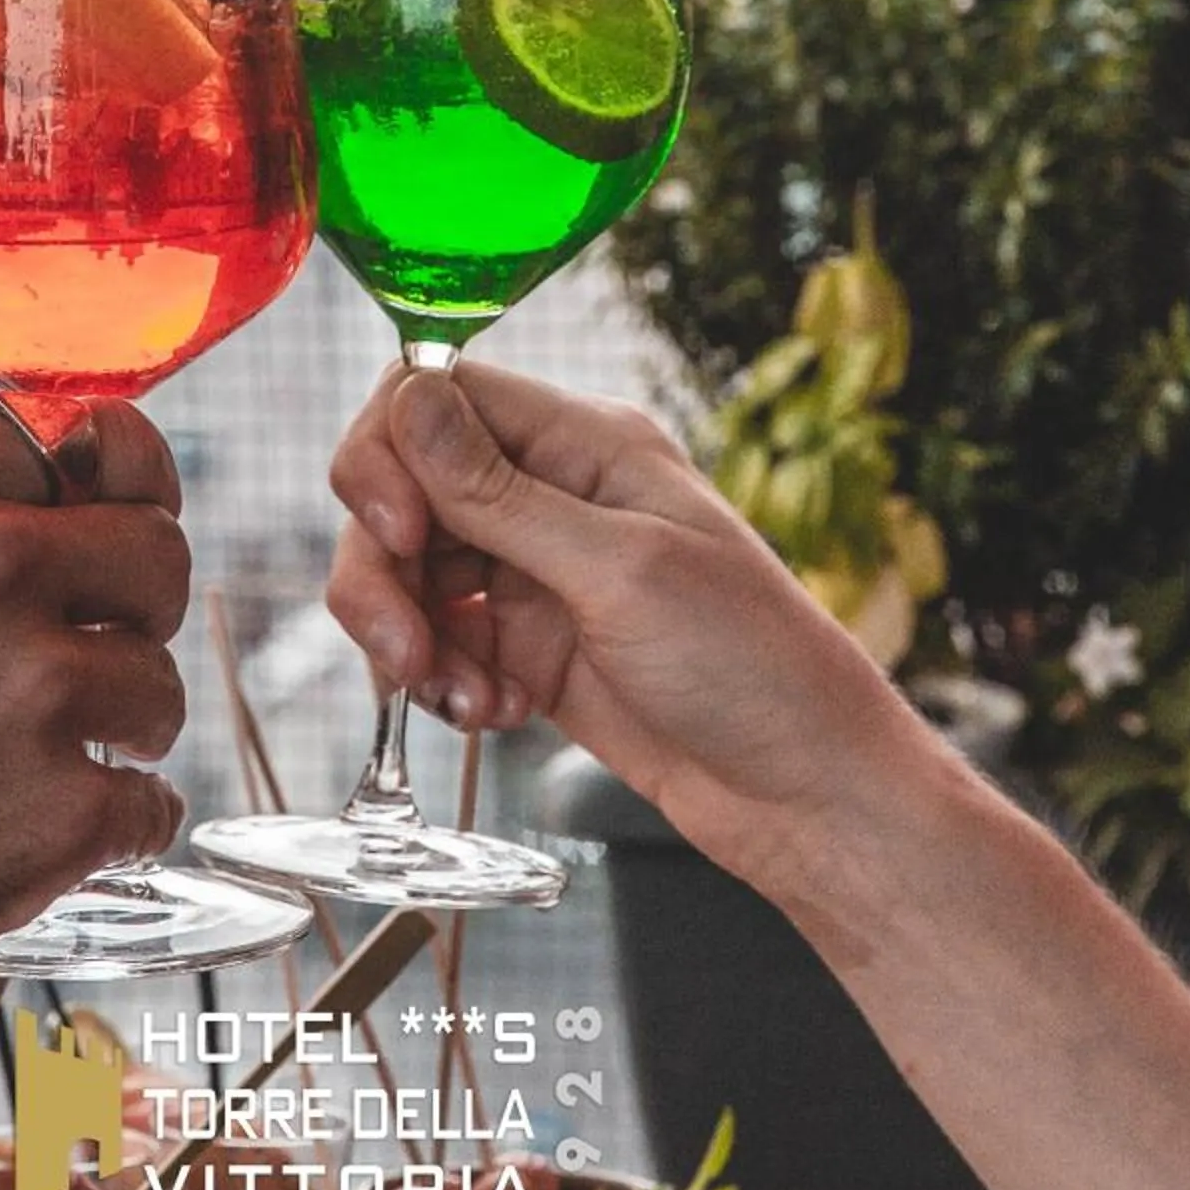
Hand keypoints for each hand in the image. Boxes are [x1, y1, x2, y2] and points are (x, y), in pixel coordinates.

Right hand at [0, 403, 190, 1072]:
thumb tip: (116, 476)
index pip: (101, 447)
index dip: (105, 516)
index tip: (83, 567)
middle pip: (160, 556)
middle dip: (133, 622)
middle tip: (64, 681)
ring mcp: (31, 686)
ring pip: (162, 691)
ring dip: (118, 741)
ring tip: (13, 776)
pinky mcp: (59, 808)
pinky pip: (150, 805)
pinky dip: (111, 835)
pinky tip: (29, 845)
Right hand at [327, 362, 944, 885]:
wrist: (805, 795)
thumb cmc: (752, 669)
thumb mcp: (618, 571)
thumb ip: (498, 492)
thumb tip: (410, 394)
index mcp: (587, 444)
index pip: (438, 396)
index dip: (390, 455)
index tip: (397, 534)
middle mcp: (554, 495)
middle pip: (405, 491)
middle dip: (384, 571)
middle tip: (405, 650)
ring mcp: (539, 572)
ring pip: (410, 572)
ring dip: (407, 637)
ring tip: (458, 698)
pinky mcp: (530, 645)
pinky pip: (440, 641)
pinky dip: (442, 681)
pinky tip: (493, 714)